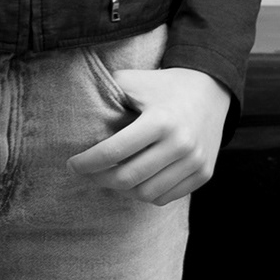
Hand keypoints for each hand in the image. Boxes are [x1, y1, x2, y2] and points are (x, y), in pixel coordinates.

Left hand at [70, 64, 228, 204]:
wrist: (210, 90)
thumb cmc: (161, 86)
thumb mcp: (134, 81)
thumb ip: (105, 92)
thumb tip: (69, 107)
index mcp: (160, 120)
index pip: (113, 152)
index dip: (87, 163)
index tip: (72, 164)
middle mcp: (181, 143)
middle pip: (127, 178)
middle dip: (99, 179)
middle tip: (86, 174)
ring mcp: (195, 161)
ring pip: (146, 193)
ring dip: (122, 190)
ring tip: (109, 177)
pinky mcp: (203, 173)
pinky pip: (165, 197)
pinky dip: (145, 193)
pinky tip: (135, 180)